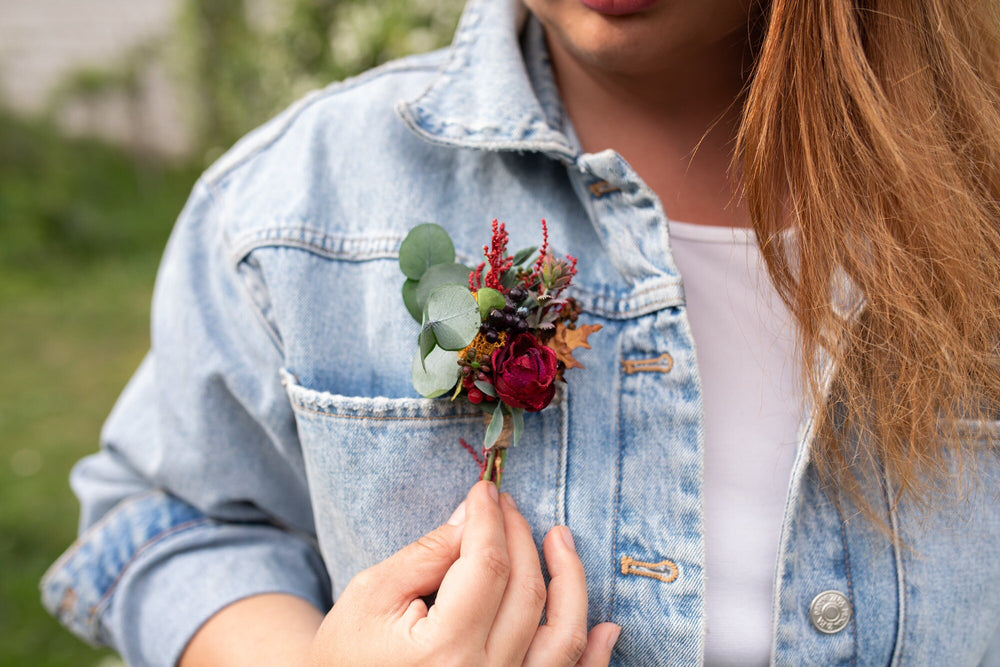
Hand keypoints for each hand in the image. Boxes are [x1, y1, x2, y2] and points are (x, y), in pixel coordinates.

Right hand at [306, 480, 619, 665]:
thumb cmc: (346, 654)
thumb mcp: (371, 595)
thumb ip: (428, 553)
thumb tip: (476, 514)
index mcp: (443, 651)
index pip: (486, 565)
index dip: (490, 519)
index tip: (486, 489)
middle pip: (527, 592)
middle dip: (520, 537)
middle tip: (507, 505)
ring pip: (563, 637)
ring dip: (571, 582)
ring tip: (562, 538)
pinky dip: (596, 657)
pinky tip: (607, 625)